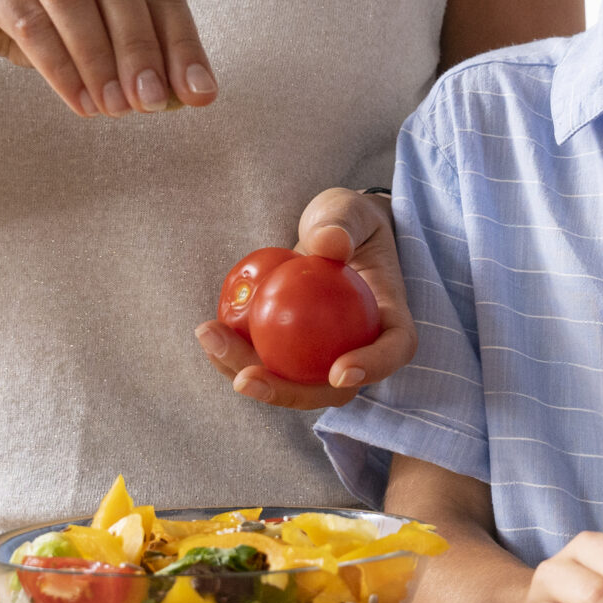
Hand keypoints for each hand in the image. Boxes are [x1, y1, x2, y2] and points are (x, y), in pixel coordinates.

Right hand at [0, 0, 215, 118]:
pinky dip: (59, 66)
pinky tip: (79, 101)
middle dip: (141, 50)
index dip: (183, 41)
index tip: (200, 93)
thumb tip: (193, 94)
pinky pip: (28, 19)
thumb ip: (141, 49)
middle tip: (152, 104)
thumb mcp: (96, 26)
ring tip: (115, 109)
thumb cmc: (38, 13)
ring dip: (99, 60)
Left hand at [198, 189, 420, 408]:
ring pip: (290, 383)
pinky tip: (209, 331)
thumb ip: (342, 224)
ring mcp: (322, 356)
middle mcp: (359, 348)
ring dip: (245, 372)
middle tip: (246, 377)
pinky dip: (235, 354)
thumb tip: (330, 244)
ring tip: (210, 335)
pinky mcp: (291, 353)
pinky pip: (264, 363)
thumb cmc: (346, 220)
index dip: (372, 368)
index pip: (394, 351)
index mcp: (389, 318)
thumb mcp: (347, 211)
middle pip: (331, 388)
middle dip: (286, 391)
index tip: (339, 370)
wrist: (328, 234)